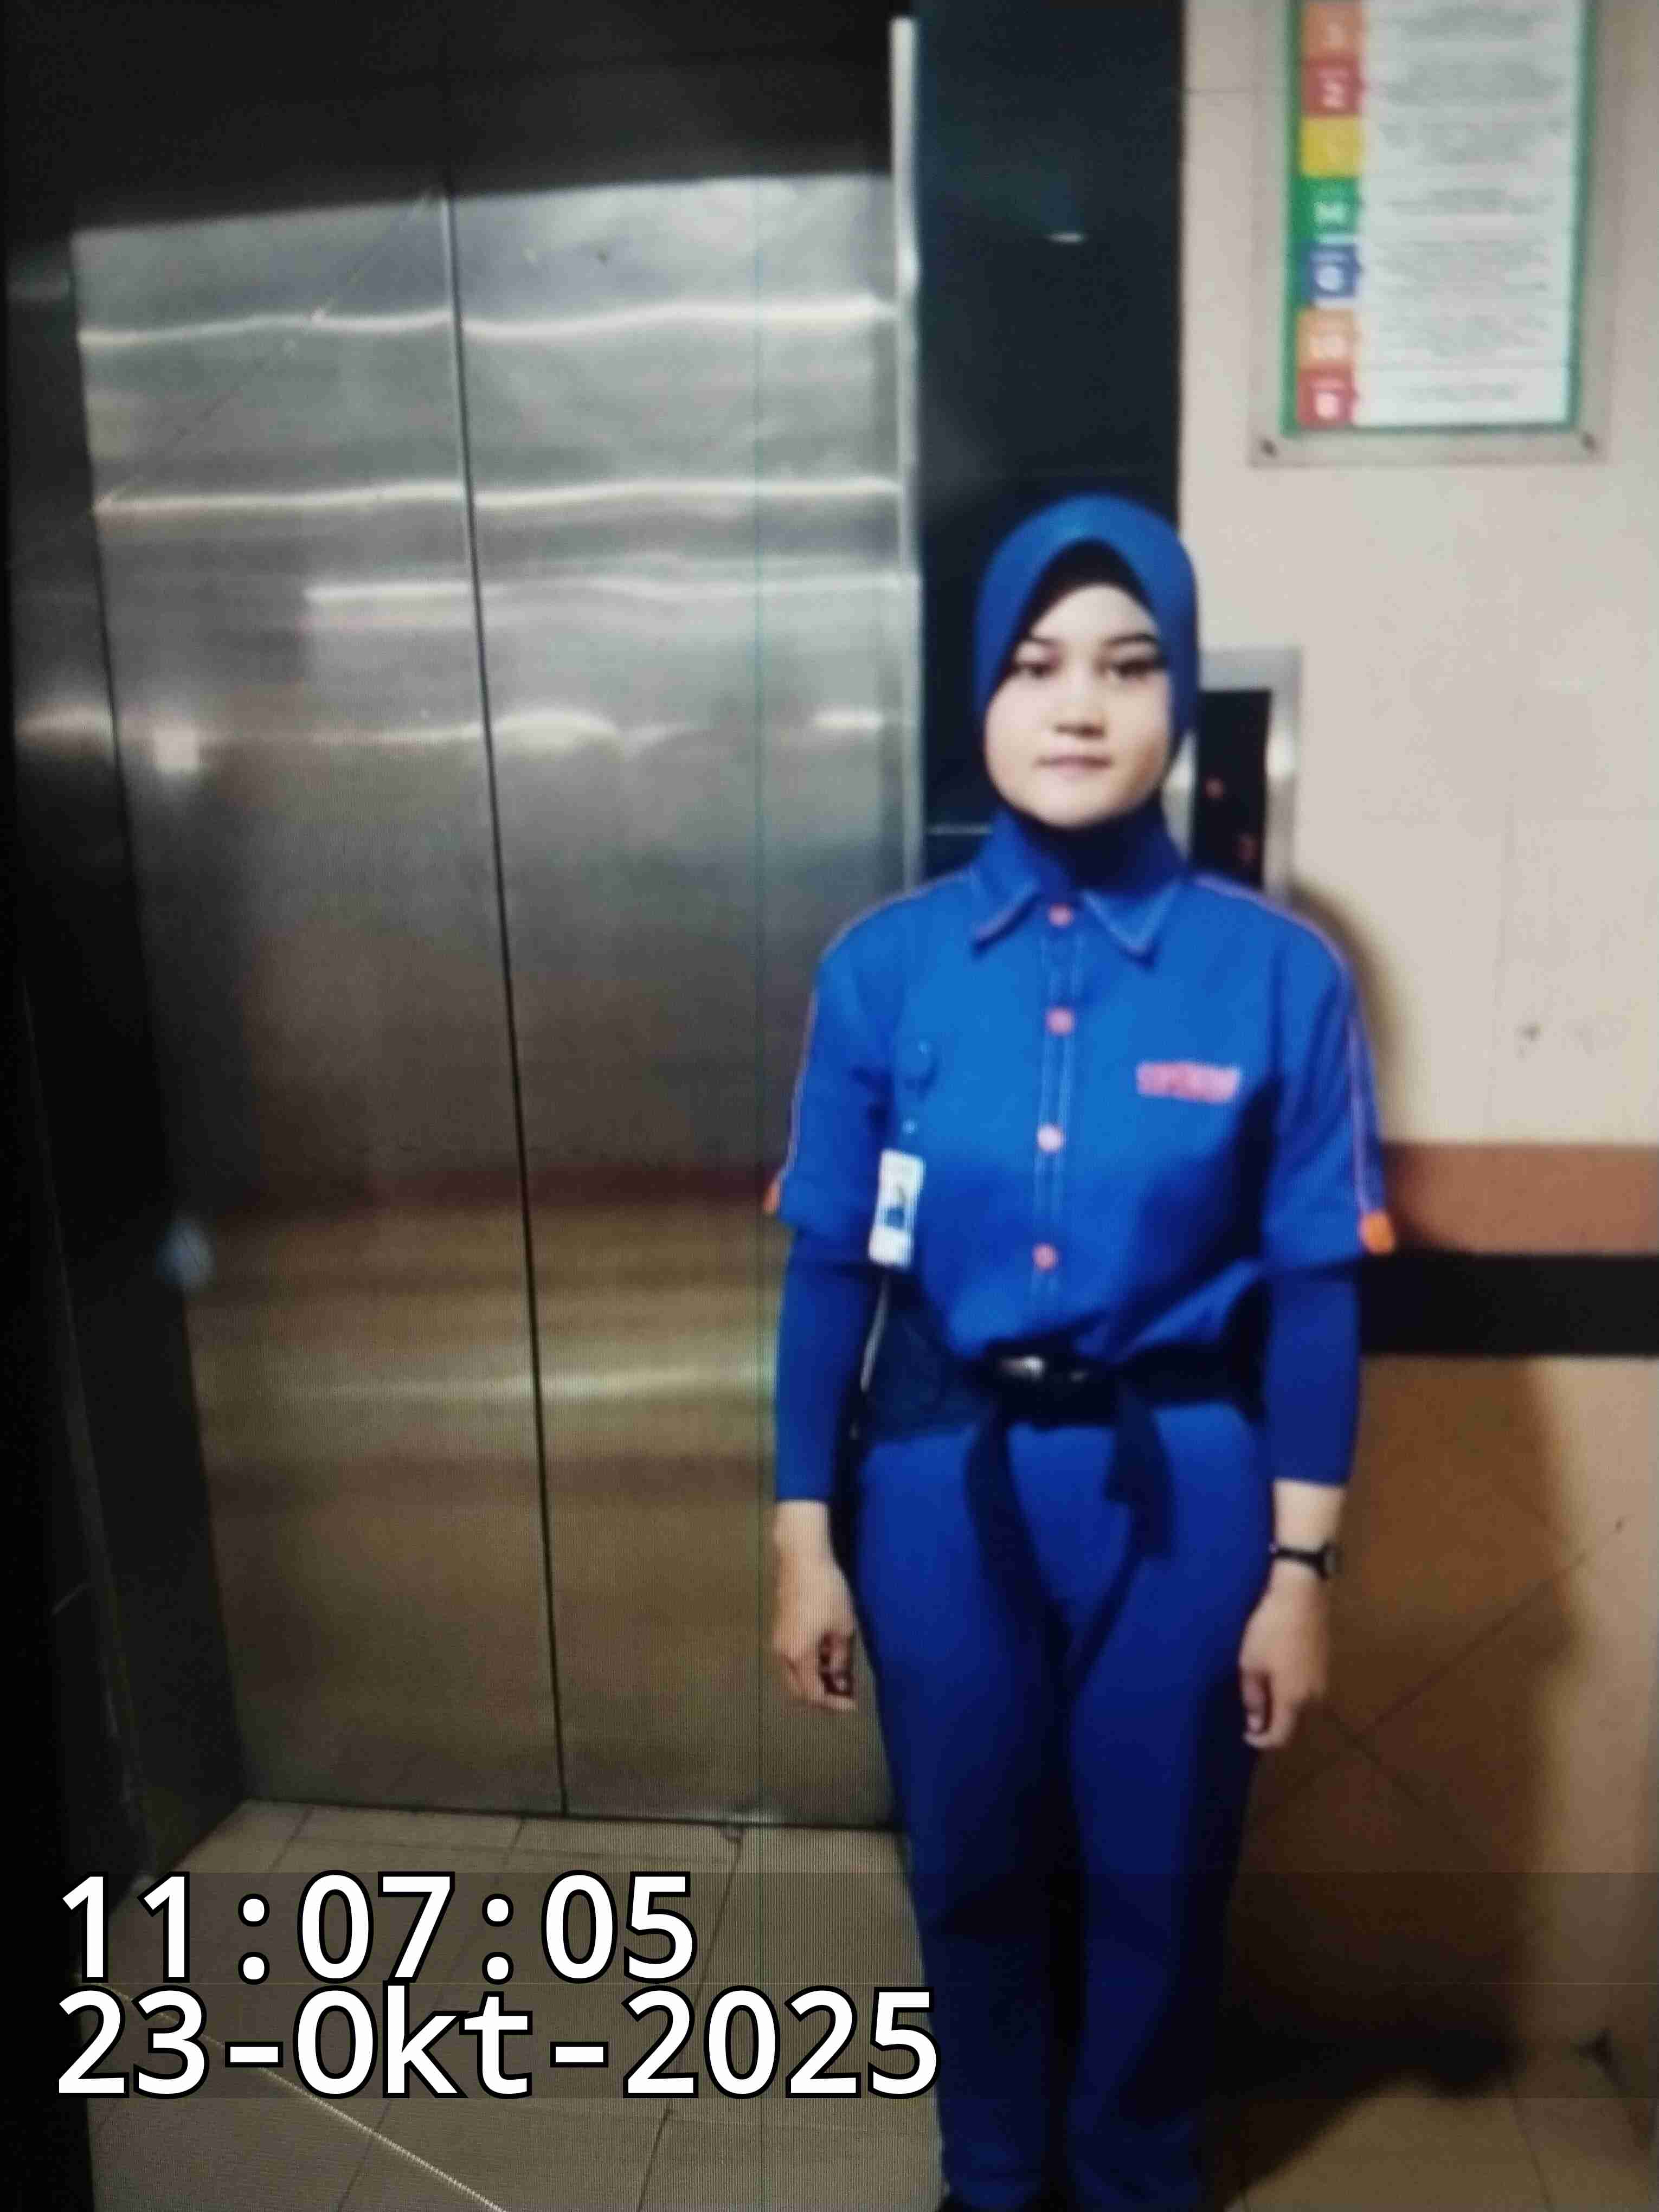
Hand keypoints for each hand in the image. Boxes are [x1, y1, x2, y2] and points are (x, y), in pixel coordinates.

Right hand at [770, 1521, 859, 1714]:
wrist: (802, 1558)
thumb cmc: (827, 1592)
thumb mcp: (842, 1627)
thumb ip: (841, 1660)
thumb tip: (840, 1682)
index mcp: (798, 1657)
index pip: (814, 1695)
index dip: (835, 1704)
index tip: (854, 1702)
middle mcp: (783, 1655)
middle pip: (799, 1692)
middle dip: (822, 1697)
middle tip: (845, 1694)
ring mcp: (779, 1642)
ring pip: (794, 1677)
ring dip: (815, 1681)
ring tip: (840, 1675)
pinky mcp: (780, 1631)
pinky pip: (792, 1661)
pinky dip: (809, 1667)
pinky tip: (828, 1657)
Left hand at [1238, 1566, 1329, 1748]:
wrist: (1302, 1596)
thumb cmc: (1271, 1630)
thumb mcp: (1251, 1663)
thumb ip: (1253, 1698)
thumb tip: (1256, 1725)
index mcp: (1293, 1701)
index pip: (1280, 1737)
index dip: (1261, 1742)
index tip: (1245, 1735)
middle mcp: (1314, 1698)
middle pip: (1293, 1725)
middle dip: (1272, 1725)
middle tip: (1251, 1713)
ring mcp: (1323, 1682)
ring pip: (1302, 1709)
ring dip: (1283, 1709)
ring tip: (1262, 1694)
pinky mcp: (1325, 1667)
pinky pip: (1307, 1693)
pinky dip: (1292, 1695)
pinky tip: (1278, 1678)